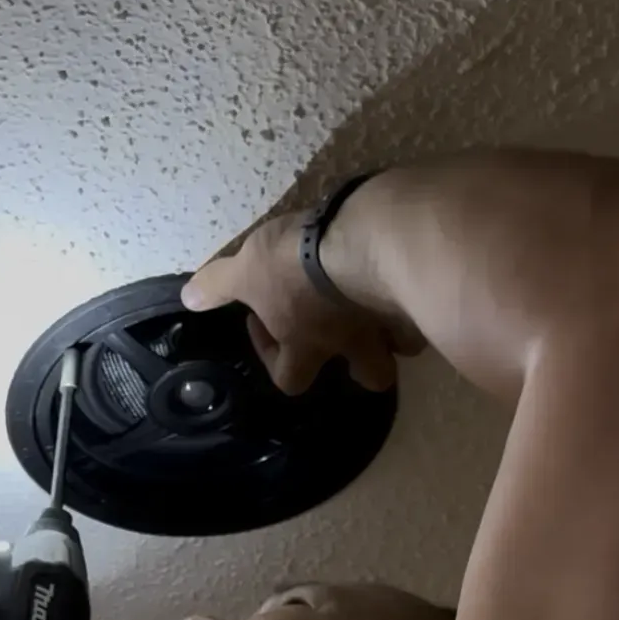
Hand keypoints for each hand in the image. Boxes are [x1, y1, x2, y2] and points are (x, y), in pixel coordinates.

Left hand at [182, 209, 422, 394]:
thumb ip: (217, 284)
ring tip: (387, 303)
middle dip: (363, 364)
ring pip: (405, 347)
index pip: (289, 380)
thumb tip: (189, 299)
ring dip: (397, 332)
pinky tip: (411, 273)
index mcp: (308, 347)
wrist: (367, 239)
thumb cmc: (299, 262)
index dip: (273, 358)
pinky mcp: (425, 296)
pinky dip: (420, 296)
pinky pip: (429, 306)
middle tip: (350, 332)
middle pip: (370, 378)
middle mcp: (356, 346)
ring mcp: (395, 325)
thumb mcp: (246, 269)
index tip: (262, 321)